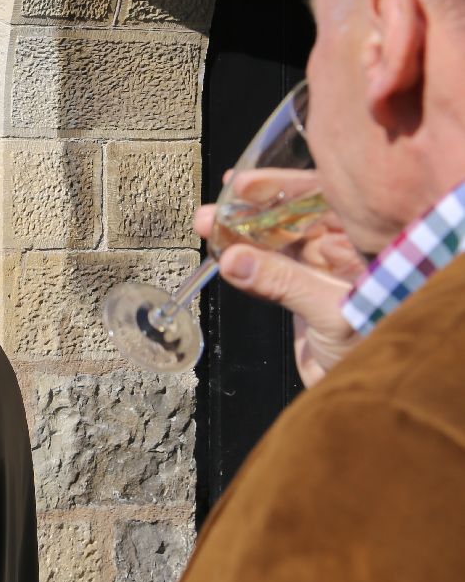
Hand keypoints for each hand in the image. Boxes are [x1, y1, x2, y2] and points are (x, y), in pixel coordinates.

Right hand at [194, 173, 365, 386]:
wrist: (365, 397)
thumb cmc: (374, 352)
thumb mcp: (331, 311)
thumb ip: (283, 283)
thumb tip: (234, 260)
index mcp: (369, 245)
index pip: (325, 200)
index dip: (285, 188)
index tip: (247, 184)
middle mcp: (348, 252)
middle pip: (295, 217)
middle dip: (254, 209)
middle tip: (219, 204)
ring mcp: (323, 272)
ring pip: (277, 242)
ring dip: (241, 233)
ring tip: (208, 225)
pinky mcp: (301, 294)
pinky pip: (268, 269)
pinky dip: (243, 259)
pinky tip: (223, 251)